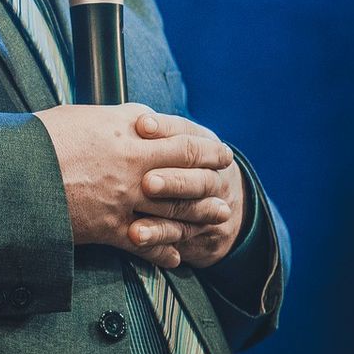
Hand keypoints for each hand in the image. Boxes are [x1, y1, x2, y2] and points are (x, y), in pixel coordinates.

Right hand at [37, 103, 235, 268]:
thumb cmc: (39, 139)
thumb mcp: (80, 115)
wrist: (14, 174)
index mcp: (124, 130)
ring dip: (201, 212)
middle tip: (226, 174)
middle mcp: (132, 162)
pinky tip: (175, 256)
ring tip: (217, 214)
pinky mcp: (110, 228)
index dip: (202, 142)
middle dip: (212, 172)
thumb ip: (115, 119)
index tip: (215, 146)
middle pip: (186, 167)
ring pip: (177, 207)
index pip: (178, 134)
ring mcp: (124, 198)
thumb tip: (137, 119)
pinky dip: (164, 252)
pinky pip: (147, 245)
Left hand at [133, 110, 245, 268]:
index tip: (141, 125)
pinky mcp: (201, 233)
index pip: (187, 132)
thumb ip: (156, 131)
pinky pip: (179, 236)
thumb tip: (128, 115)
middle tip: (147, 182)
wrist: (225, 204)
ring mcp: (212, 207)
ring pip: (190, 210)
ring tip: (137, 222)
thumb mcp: (178, 140)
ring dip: (162, 215)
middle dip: (172, 179)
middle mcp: (213, 175)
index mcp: (205, 144)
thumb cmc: (184, 165)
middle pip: (196, 175)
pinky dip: (158, 237)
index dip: (165, 127)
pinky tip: (137, 237)